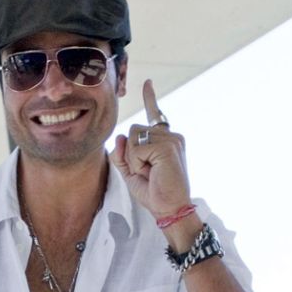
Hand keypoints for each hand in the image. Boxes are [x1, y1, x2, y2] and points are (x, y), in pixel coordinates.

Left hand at [109, 79, 191, 218]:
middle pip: (134, 130)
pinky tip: (151, 171)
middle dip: (130, 154)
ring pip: (133, 137)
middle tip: (146, 172)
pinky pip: (136, 147)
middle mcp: (171, 136)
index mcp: (165, 140)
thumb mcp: (131, 173)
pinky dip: (137, 162)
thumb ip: (122, 155)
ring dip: (134, 159)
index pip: (155, 116)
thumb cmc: (154, 193)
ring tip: (150, 172)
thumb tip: (120, 137)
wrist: (170, 209)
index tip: (147, 82)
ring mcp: (171, 139)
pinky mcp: (167, 146)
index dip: (150, 98)